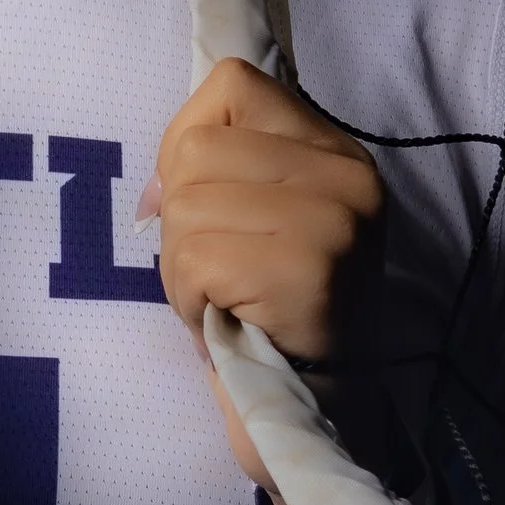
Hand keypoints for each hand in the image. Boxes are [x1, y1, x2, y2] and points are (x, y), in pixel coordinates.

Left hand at [148, 61, 385, 504]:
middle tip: (219, 274)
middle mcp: (349, 177)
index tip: (205, 205)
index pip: (231, 85)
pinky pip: (196, 258)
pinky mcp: (308, 272)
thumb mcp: (258, 225)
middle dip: (182, 221)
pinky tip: (227, 321)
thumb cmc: (276, 316)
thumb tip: (156, 185)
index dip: (188, 144)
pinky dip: (189, 298)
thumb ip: (215, 175)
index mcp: (338, 153)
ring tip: (224, 301)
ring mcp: (334, 223)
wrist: (321, 419)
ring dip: (181, 268)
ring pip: (188, 206)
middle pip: (197, 151)